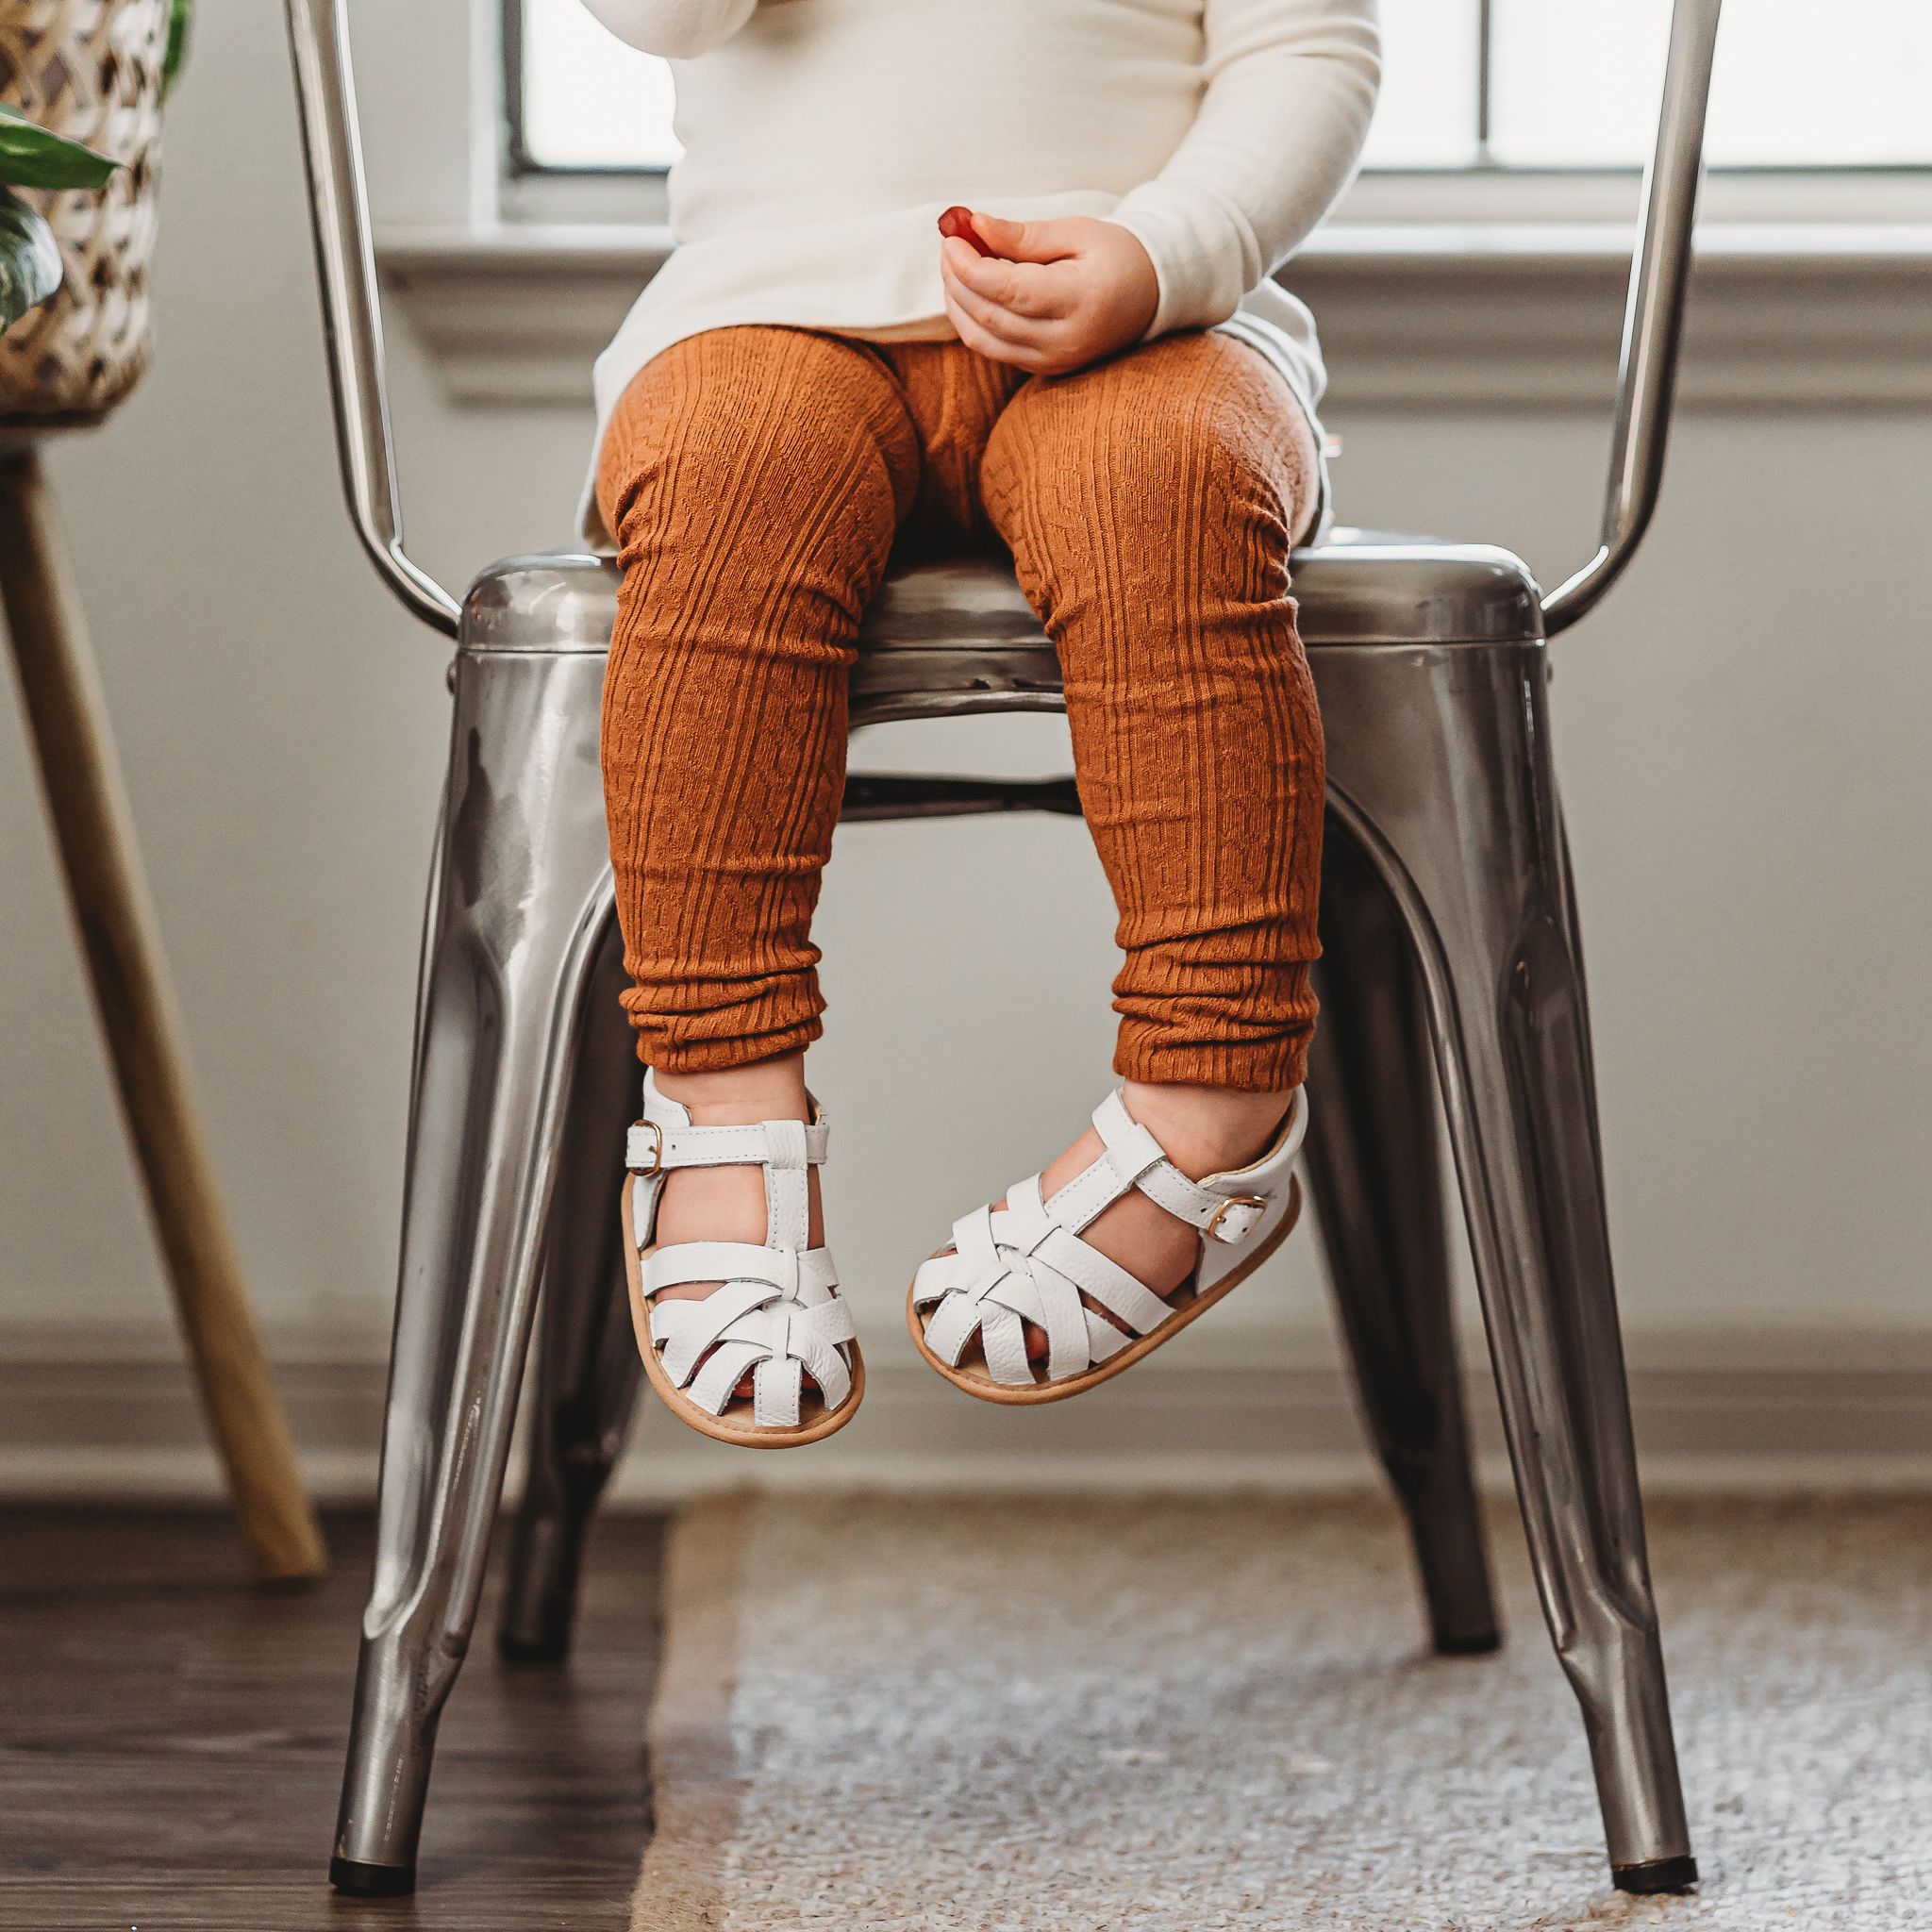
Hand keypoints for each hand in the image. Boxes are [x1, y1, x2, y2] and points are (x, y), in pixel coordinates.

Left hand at [937, 208, 1158, 376]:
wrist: (1149, 297)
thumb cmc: (1116, 255)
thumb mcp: (1076, 232)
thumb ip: (1023, 235)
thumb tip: (974, 226)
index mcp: (1080, 300)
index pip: (1008, 290)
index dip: (970, 265)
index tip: (951, 237)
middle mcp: (1065, 340)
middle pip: (989, 316)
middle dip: (957, 279)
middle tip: (949, 245)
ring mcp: (1053, 361)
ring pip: (983, 340)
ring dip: (957, 303)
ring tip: (954, 266)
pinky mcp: (1044, 369)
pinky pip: (993, 350)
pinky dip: (971, 321)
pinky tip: (969, 292)